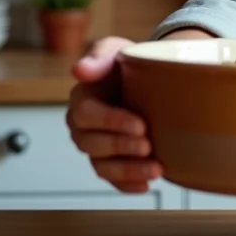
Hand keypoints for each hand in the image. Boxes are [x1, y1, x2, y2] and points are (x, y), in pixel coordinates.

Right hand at [65, 36, 161, 193]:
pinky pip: (112, 179)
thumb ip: (99, 56)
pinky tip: (145, 185)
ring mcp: (96, 147)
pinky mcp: (110, 161)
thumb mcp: (115, 50)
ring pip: (102, 165)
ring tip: (155, 169)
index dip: (112, 122)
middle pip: (93, 144)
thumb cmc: (125, 64)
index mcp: (82, 100)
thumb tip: (80, 69)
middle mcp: (83, 127)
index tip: (140, 124)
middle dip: (121, 146)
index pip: (87, 114)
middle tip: (148, 145)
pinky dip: (127, 185)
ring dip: (128, 170)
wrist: (146, 78)